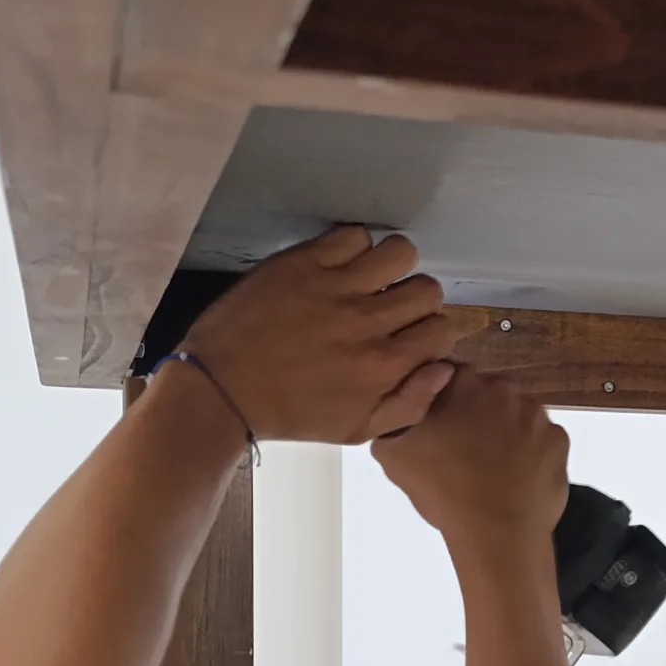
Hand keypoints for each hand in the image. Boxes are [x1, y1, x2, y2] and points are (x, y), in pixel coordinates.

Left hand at [182, 225, 453, 442]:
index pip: (442, 330)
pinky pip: (354, 235)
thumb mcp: (355, 430)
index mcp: (382, 367)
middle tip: (391, 308)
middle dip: (417, 299)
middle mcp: (366, 323)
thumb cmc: (289, 412)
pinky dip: (354, 247)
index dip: (430, 332)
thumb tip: (443, 369)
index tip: (411, 336)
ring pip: (400, 252)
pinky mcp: (304, 263)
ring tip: (371, 280)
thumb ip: (408, 405)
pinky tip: (339, 267)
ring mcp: (335, 288)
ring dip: (393, 265)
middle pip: (428, 288)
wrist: (222, 388)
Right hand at [372, 370, 568, 557]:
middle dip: (477, 415)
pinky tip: (516, 479)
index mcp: (462, 382)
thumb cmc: (443, 491)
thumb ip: (393, 420)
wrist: (496, 532)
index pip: (449, 377)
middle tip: (465, 452)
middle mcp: (503, 388)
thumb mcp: (392, 455)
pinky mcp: (559, 440)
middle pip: (487, 394)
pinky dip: (532, 455)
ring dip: (506, 433)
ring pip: (518, 416)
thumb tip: (401, 412)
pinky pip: (542, 441)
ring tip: (493, 471)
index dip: (443, 401)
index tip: (441, 426)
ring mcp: (537, 414)